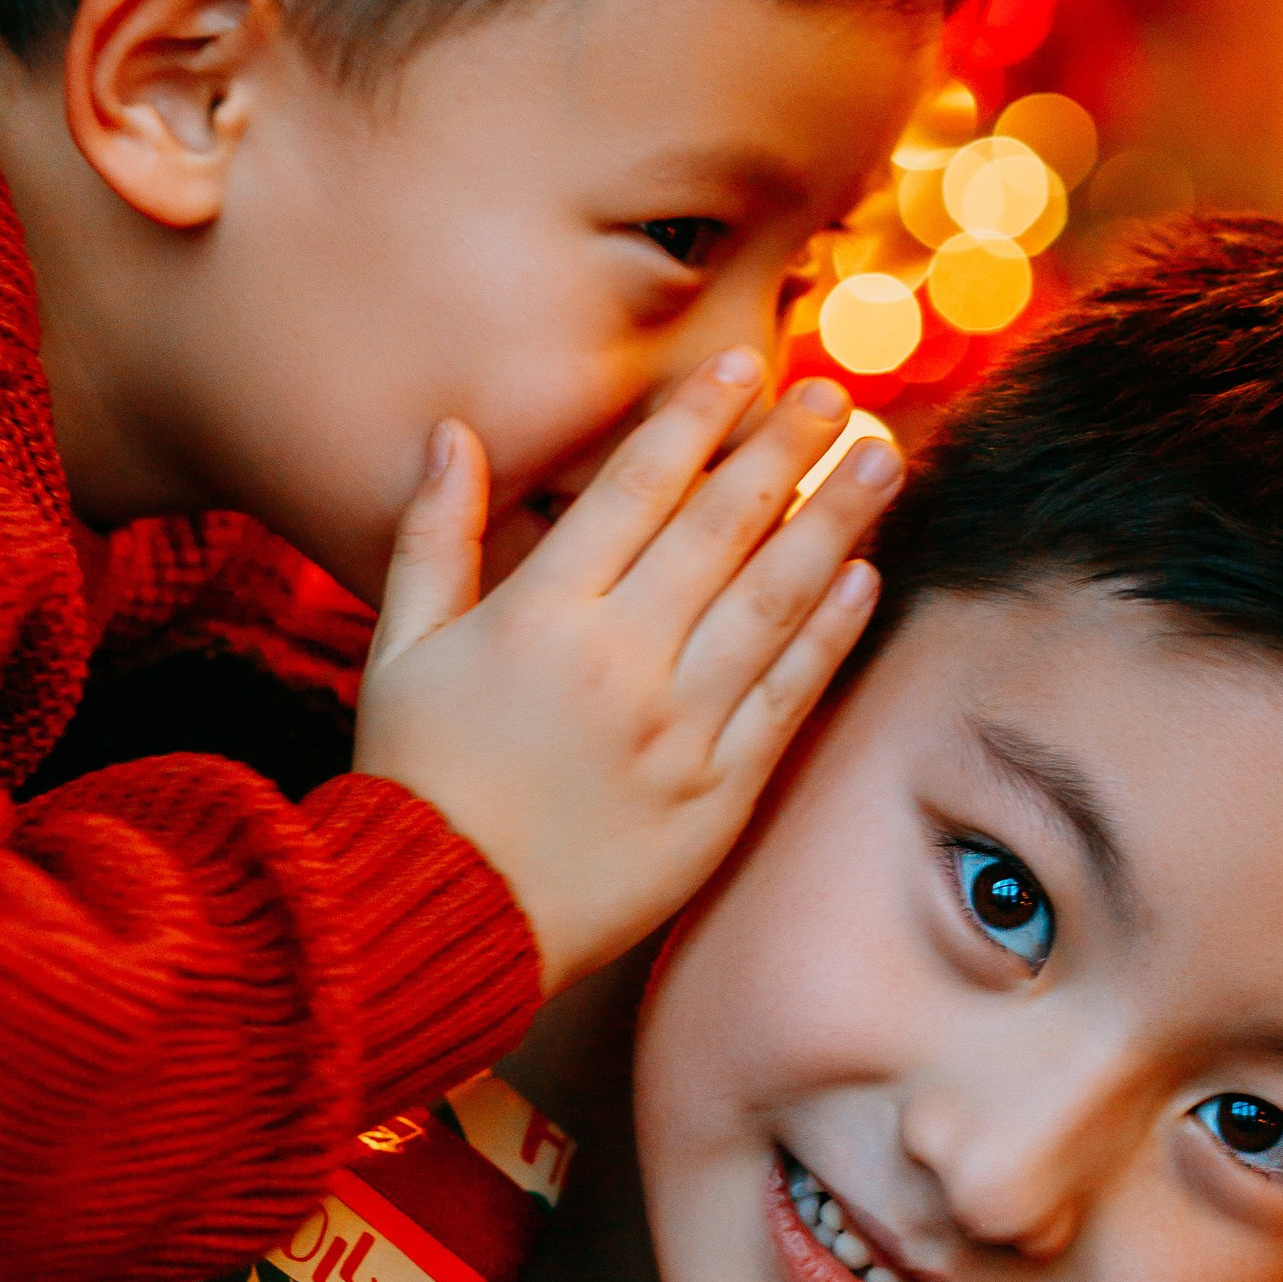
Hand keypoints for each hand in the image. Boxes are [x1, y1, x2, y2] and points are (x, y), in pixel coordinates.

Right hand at [355, 353, 898, 992]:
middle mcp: (621, 659)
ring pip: (774, 602)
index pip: (638, 488)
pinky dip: (830, 634)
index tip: (745, 363)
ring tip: (883, 461)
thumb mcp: (399, 647)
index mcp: (542, 613)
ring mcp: (678, 728)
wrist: (443, 918)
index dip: (697, 417)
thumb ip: (433, 535)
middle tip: (836, 394)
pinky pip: (787, 697)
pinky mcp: (718, 793)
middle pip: (724, 529)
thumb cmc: (414, 778)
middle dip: (786, 449)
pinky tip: (864, 578)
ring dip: (835, 523)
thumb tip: (451, 433)